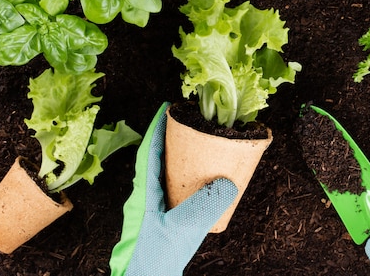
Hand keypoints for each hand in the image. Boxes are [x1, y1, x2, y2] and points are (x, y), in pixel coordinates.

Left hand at [109, 102, 237, 275]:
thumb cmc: (153, 260)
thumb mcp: (181, 230)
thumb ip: (203, 206)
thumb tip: (226, 182)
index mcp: (143, 194)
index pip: (149, 152)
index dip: (157, 129)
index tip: (167, 109)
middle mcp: (143, 198)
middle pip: (154, 159)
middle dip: (168, 140)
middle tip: (187, 126)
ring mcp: (149, 211)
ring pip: (161, 176)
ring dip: (175, 159)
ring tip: (195, 151)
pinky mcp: (158, 223)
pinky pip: (170, 192)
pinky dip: (182, 180)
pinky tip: (197, 187)